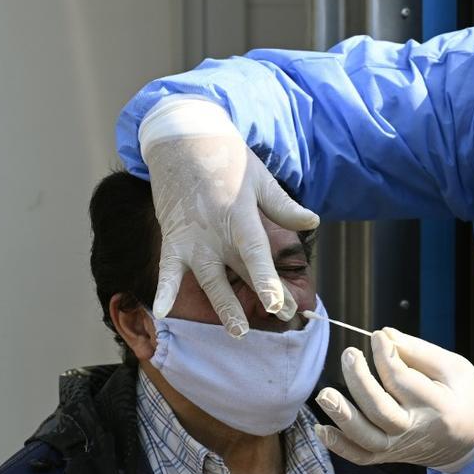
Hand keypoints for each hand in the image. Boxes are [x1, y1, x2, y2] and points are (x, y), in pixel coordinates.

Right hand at [144, 133, 318, 336]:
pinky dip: (164, 290)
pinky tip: (160, 313)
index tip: (277, 305)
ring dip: (224, 306)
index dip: (266, 280)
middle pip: (241, 272)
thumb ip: (284, 206)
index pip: (255, 254)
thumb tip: (313, 221)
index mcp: (239, 215)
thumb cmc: (226, 159)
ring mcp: (192, 238)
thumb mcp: (260, 178)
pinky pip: (168, 269)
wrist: (181, 140)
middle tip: (285, 317)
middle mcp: (215, 232)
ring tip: (239, 332)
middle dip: (262, 296)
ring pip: (210, 279)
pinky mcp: (173, 239)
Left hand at [314, 328, 473, 468]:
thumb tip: (385, 335)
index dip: (385, 355)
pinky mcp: (389, 455)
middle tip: (350, 353)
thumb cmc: (466, 397)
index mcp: (437, 406)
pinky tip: (322, 428)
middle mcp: (415, 430)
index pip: (402, 380)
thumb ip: (419, 352)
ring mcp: (400, 446)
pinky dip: (339, 446)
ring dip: (341, 416)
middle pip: (379, 409)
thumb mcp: (454, 368)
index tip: (377, 337)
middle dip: (359, 380)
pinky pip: (360, 456)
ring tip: (324, 394)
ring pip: (365, 437)